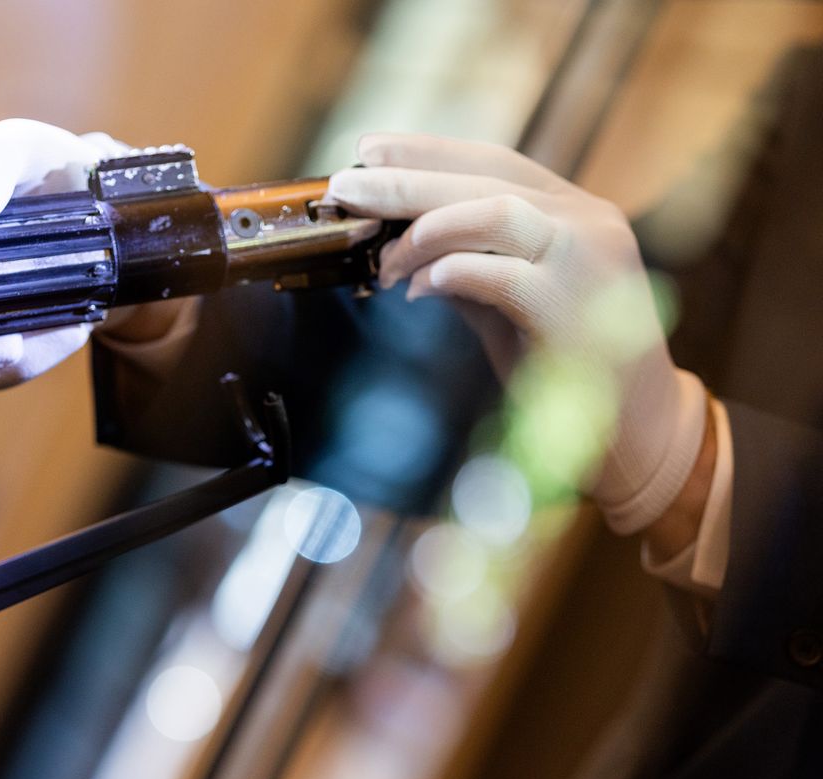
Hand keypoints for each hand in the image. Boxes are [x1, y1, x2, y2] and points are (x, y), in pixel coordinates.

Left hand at [328, 133, 707, 531]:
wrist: (633, 428)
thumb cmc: (566, 364)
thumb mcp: (508, 303)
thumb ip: (465, 265)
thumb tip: (397, 245)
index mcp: (572, 211)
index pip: (493, 162)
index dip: (428, 152)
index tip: (369, 150)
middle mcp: (586, 220)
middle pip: (484, 180)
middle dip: (406, 180)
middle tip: (345, 187)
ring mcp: (587, 258)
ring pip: (494, 212)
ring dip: (424, 231)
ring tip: (384, 263)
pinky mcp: (576, 306)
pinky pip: (501, 274)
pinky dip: (450, 274)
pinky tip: (418, 288)